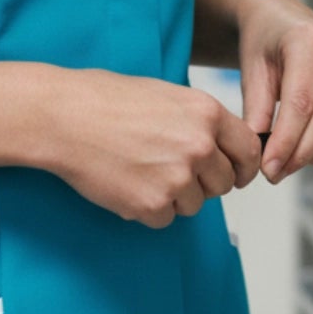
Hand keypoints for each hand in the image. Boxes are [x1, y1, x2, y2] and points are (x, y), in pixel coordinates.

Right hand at [46, 68, 263, 228]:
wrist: (63, 117)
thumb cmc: (106, 99)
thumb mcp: (166, 94)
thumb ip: (199, 121)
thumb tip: (221, 148)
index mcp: (206, 113)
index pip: (248, 150)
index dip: (244, 167)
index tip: (237, 175)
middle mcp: (199, 146)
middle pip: (224, 183)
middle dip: (204, 182)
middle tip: (171, 170)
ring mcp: (177, 178)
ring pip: (195, 204)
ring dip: (174, 195)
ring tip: (140, 169)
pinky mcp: (152, 204)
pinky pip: (165, 219)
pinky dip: (148, 208)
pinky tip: (126, 182)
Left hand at [235, 0, 312, 183]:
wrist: (280, 18)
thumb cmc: (263, 43)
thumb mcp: (251, 70)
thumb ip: (256, 110)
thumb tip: (262, 154)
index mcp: (309, 38)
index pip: (302, 102)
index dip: (286, 141)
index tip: (268, 168)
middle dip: (302, 153)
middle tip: (276, 174)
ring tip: (290, 165)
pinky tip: (309, 151)